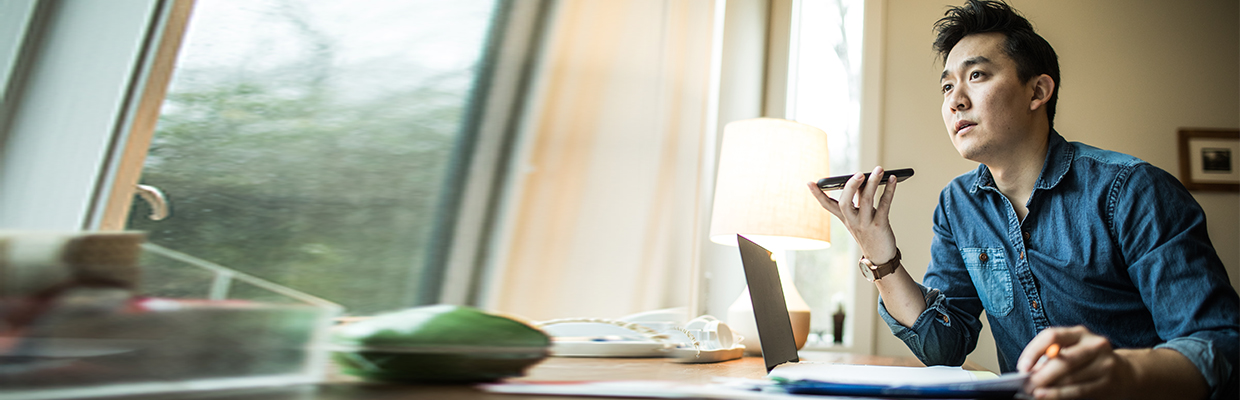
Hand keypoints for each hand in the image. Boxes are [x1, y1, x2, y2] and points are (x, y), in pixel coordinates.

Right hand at [805, 166, 899, 262]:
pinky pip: (884, 205)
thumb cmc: (871, 234)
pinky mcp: (880, 226)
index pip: (827, 206)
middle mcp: (852, 221)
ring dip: (873, 182)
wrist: (881, 258)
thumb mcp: (861, 217)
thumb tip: (865, 179)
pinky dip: (889, 190)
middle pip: (845, 203)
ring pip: (866, 200)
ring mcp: (865, 224)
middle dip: (851, 186)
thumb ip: (860, 198)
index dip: (818, 195)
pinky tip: (893, 179)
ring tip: (879, 169)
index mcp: (845, 218)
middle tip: (859, 173)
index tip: (809, 183)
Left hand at [1017, 326, 1135, 398]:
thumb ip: (1052, 356)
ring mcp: (1104, 364)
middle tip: (1027, 384)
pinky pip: (1079, 390)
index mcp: (1080, 333)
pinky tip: (1047, 396)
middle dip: (1041, 374)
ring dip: (1049, 387)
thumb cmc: (1087, 361)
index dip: (1034, 351)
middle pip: (1063, 360)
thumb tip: (1029, 371)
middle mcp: (1094, 345)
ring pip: (1070, 377)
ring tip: (1034, 392)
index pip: (1052, 336)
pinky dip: (1059, 394)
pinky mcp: (1108, 383)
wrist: (1125, 374)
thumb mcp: (1072, 350)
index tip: (1023, 367)